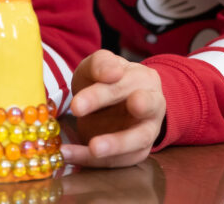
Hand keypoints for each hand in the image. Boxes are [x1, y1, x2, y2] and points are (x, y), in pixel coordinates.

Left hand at [61, 50, 165, 167]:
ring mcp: (149, 130)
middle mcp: (153, 104)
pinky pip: (118, 159)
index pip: (123, 84)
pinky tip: (70, 154)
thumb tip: (113, 73)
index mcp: (144, 78)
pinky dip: (93, 160)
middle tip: (96, 138)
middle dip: (120, 116)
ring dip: (115, 146)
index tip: (76, 106)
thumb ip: (102, 64)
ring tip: (92, 149)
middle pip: (141, 111)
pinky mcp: (138, 151)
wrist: (113, 99)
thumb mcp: (99, 64)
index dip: (100, 94)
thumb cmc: (107, 78)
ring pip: (138, 140)